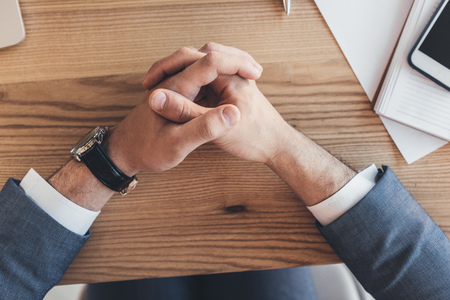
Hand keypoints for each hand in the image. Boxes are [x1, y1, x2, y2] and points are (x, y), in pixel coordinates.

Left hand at [104, 44, 262, 174]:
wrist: (122, 153)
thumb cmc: (146, 151)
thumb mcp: (176, 144)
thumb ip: (203, 128)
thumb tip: (231, 114)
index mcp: (176, 88)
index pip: (210, 62)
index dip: (236, 64)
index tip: (256, 74)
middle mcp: (173, 81)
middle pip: (205, 55)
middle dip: (232, 59)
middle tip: (254, 70)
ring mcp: (173, 86)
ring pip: (201, 64)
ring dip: (224, 66)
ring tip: (247, 74)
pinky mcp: (174, 94)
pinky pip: (197, 77)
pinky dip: (215, 77)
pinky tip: (227, 87)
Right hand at [147, 43, 355, 204]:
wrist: (277, 146)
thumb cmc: (255, 138)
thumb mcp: (214, 129)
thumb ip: (185, 111)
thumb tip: (157, 98)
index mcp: (230, 76)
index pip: (193, 58)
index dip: (167, 67)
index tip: (149, 82)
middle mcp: (232, 73)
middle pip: (197, 58)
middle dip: (173, 66)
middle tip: (153, 80)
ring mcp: (231, 80)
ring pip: (201, 69)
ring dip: (182, 75)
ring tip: (160, 89)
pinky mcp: (229, 90)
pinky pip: (206, 81)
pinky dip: (191, 86)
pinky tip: (178, 99)